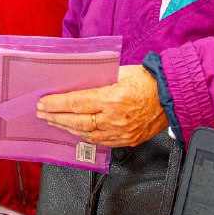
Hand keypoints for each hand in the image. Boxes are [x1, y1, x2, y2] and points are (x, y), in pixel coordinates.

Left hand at [36, 65, 167, 146]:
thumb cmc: (146, 81)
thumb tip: (76, 83)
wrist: (171, 96)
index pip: (76, 103)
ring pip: (87, 134)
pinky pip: (101, 142)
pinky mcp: (127, 140)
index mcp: (111, 98)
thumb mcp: (118, 72)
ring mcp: (121, 132)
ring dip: (67, 128)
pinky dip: (85, 136)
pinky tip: (75, 131)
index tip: (43, 103)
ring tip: (54, 122)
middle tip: (42, 113)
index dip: (56, 104)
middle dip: (56, 117)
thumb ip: (97, 80)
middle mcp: (115, 118)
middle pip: (77, 121)